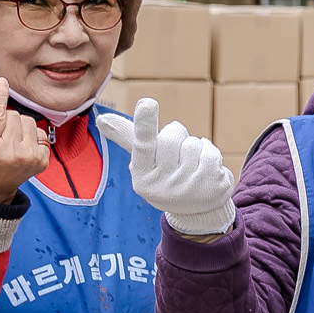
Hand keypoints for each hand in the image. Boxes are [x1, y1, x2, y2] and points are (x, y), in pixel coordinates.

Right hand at [0, 77, 50, 202]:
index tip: (1, 82)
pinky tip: (20, 147)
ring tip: (8, 141)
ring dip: (18, 126)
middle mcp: (10, 153)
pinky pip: (39, 132)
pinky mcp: (42, 161)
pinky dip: (30, 135)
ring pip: (28, 121)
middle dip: (5, 118)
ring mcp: (28, 158)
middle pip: (14, 114)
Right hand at [99, 99, 236, 237]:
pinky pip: (210, 152)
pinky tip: (206, 167)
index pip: (143, 145)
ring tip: (191, 162)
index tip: (147, 102)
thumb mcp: (145, 161)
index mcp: (142, 177)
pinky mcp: (212, 186)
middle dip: (176, 134)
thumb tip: (101, 118)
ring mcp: (189, 188)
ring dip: (194, 145)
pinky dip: (209, 152)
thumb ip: (128, 138)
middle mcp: (163, 185)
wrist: (196, 210)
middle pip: (171, 137)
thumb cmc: (165, 176)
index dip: (144, 123)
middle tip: (177, 149)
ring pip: (193, 144)